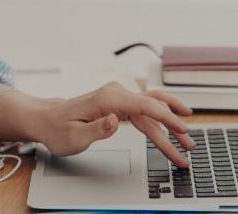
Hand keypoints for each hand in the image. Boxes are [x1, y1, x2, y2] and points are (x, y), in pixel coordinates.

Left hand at [32, 82, 194, 166]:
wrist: (48, 119)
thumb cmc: (58, 129)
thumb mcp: (73, 137)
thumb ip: (96, 129)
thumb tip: (115, 120)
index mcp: (108, 99)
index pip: (145, 106)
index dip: (166, 118)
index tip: (182, 129)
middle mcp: (116, 94)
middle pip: (153, 106)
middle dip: (174, 125)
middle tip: (190, 143)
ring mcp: (119, 98)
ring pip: (152, 108)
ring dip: (170, 123)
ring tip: (186, 139)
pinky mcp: (119, 104)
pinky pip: (144, 112)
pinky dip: (159, 122)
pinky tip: (171, 129)